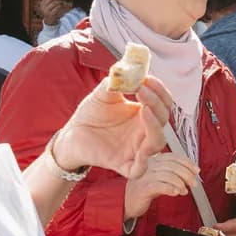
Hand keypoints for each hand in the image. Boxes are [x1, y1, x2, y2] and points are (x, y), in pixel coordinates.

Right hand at [39, 0, 66, 24]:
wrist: (49, 21)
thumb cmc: (50, 11)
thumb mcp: (49, 5)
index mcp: (42, 3)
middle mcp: (43, 7)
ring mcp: (46, 11)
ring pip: (54, 3)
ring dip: (60, 2)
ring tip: (62, 3)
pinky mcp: (51, 14)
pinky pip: (57, 8)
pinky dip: (61, 6)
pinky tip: (62, 6)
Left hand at [52, 72, 171, 179]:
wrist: (71, 134)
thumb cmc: (91, 114)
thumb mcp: (104, 92)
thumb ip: (118, 80)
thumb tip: (129, 67)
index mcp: (144, 114)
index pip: (163, 103)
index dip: (159, 90)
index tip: (147, 77)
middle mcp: (144, 132)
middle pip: (164, 119)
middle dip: (156, 102)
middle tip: (142, 88)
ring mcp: (136, 150)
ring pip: (158, 142)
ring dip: (155, 125)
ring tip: (144, 108)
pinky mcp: (125, 166)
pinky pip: (141, 168)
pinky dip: (144, 158)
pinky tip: (141, 147)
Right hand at [124, 147, 199, 217]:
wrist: (126, 202)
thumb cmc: (143, 190)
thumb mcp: (159, 178)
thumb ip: (172, 174)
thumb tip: (191, 174)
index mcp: (154, 161)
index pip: (173, 157)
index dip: (187, 162)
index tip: (196, 170)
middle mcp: (149, 166)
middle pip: (173, 165)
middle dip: (187, 174)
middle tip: (193, 183)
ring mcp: (145, 176)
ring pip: (168, 175)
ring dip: (180, 183)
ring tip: (184, 190)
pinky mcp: (143, 188)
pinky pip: (160, 185)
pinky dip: (171, 188)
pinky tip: (176, 192)